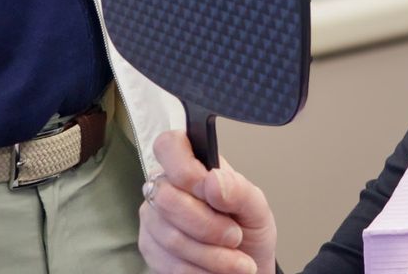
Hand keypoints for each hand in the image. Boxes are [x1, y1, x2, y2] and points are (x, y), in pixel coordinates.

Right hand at [137, 130, 277, 273]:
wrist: (246, 269)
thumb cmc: (248, 231)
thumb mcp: (257, 208)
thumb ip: (238, 190)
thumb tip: (211, 180)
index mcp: (193, 165)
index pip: (169, 146)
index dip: (185, 169)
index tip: (211, 192)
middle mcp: (166, 187)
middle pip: (167, 198)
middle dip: (208, 225)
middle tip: (235, 235)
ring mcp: (153, 218)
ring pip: (171, 236)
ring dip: (212, 255)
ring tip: (237, 261)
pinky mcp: (150, 248)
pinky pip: (169, 262)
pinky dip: (200, 270)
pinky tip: (217, 270)